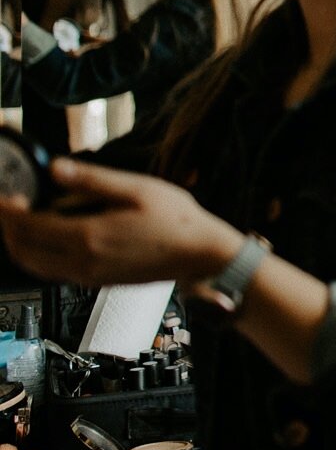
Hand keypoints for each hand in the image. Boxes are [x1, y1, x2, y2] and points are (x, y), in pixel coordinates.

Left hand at [0, 158, 240, 287]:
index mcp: (89, 236)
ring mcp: (87, 275)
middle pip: (22, 250)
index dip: (9, 211)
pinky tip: (47, 239)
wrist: (200, 255)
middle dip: (8, 228)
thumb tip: (56, 168)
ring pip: (33, 265)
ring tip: (20, 222)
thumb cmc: (177, 221)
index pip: (29, 226)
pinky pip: (51, 272)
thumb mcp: (137, 189)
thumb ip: (93, 180)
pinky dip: (36, 256)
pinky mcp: (95, 281)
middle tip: (7, 207)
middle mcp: (82, 261)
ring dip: (18, 244)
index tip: (3, 197)